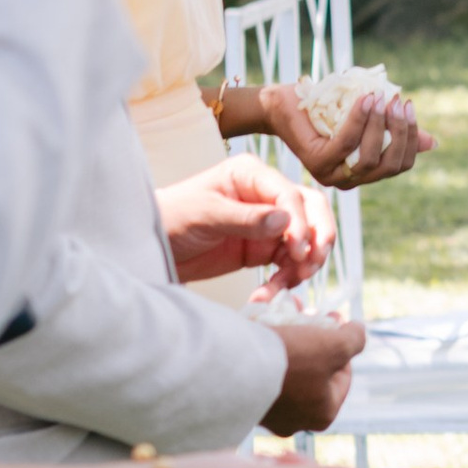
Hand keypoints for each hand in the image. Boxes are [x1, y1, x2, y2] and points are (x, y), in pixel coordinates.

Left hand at [161, 158, 328, 288]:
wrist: (151, 247)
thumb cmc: (171, 218)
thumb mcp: (205, 215)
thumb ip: (245, 218)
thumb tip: (286, 221)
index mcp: (251, 175)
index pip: (290, 194)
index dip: (300, 222)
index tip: (297, 249)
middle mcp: (265, 195)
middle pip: (311, 210)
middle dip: (317, 237)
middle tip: (311, 264)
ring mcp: (267, 222)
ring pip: (305, 240)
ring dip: (302, 264)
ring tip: (285, 285)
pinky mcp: (263, 248)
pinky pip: (288, 263)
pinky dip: (285, 279)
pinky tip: (267, 293)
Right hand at [257, 313, 364, 437]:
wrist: (233, 368)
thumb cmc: (292, 360)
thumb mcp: (335, 345)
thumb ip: (355, 339)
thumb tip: (358, 332)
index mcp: (323, 414)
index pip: (343, 374)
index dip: (341, 343)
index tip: (333, 321)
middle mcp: (296, 421)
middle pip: (314, 370)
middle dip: (314, 339)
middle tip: (310, 314)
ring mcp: (268, 414)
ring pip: (288, 369)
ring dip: (290, 340)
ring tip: (286, 314)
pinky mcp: (245, 401)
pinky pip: (263, 371)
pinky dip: (267, 349)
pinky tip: (264, 328)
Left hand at [262, 80, 434, 189]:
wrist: (283, 105)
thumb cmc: (326, 109)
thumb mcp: (367, 119)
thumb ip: (395, 132)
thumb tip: (432, 143)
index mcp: (364, 173)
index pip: (400, 165)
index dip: (411, 138)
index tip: (408, 107)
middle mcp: (349, 180)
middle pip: (389, 165)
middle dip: (400, 133)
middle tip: (398, 102)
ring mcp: (331, 174)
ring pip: (370, 158)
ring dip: (380, 126)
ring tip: (380, 98)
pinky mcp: (316, 162)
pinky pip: (346, 143)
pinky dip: (359, 121)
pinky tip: (364, 100)